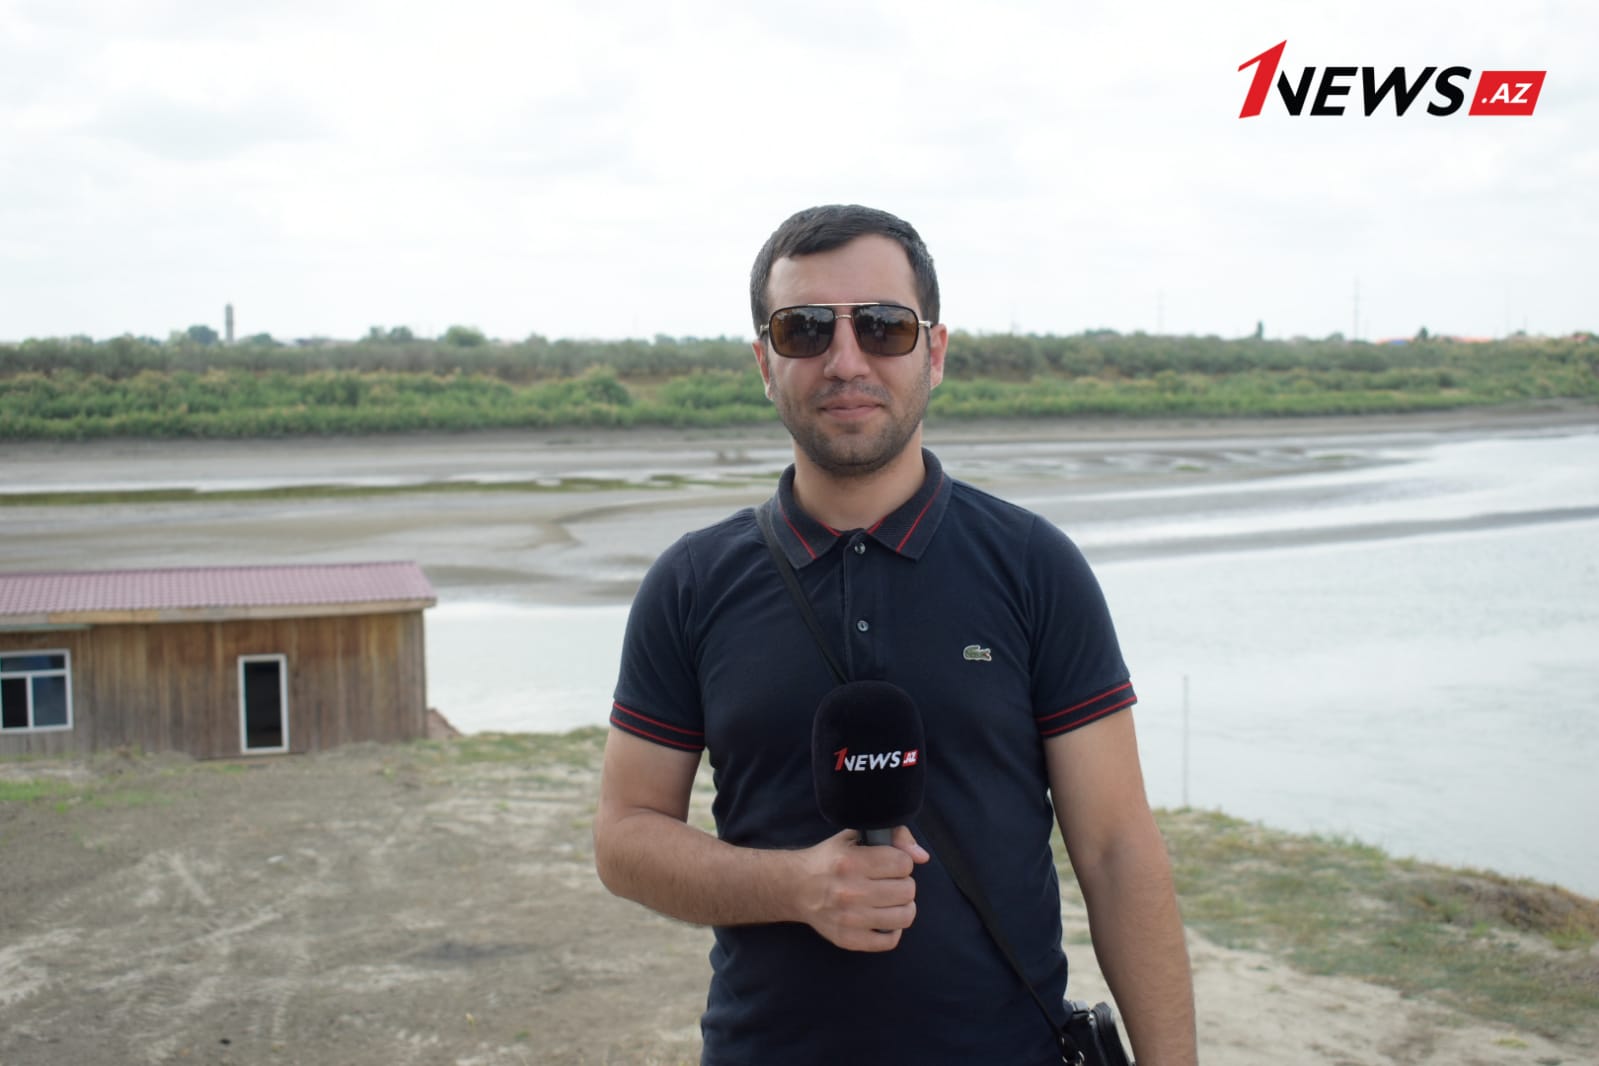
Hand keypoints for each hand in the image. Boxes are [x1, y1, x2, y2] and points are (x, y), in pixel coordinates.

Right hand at [794, 827, 929, 951]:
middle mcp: (850, 891)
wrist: (795, 887)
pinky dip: (892, 930)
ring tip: (890, 901)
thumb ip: (893, 836)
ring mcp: (850, 919)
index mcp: (852, 862)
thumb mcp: (854, 836)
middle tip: (889, 882)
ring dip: (902, 906)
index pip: (903, 863)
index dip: (901, 862)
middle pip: (907, 890)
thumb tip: (922, 857)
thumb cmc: (829, 859)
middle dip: (903, 883)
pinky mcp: (848, 940)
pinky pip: (889, 941)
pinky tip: (883, 919)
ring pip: (904, 916)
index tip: (890, 863)